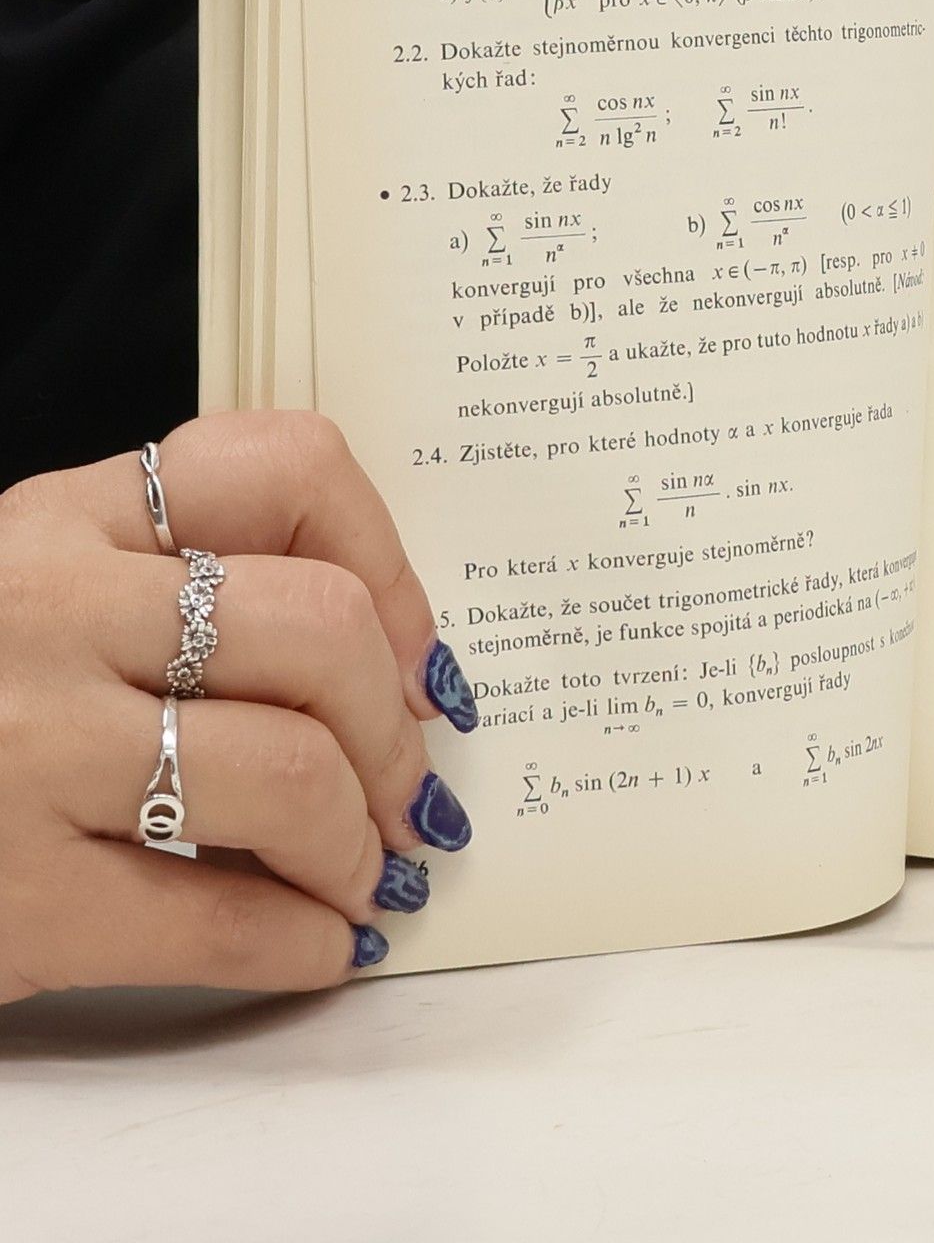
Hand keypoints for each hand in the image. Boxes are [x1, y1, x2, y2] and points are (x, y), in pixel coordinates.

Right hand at [0, 412, 477, 1003]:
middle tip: (407, 787)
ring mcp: (24, 750)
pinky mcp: (11, 897)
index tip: (415, 650)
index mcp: (69, 518)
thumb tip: (392, 672)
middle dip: (396, 730)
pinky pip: (220, 919)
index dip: (390, 561)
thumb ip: (179, 586)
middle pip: (320, 631)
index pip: (287, 466)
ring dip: (362, 843)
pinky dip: (305, 943)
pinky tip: (319, 947)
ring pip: (294, 771)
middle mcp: (49, 609)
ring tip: (363, 872)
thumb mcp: (39, 591)